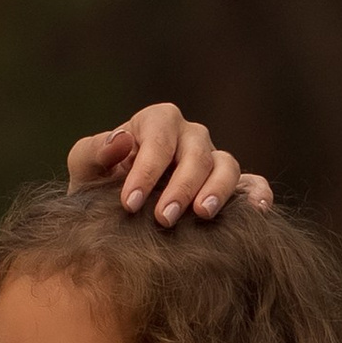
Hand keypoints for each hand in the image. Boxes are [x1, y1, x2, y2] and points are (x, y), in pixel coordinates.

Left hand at [67, 104, 273, 228]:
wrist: (115, 218)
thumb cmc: (98, 186)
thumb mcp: (85, 168)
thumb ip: (93, 151)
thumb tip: (122, 140)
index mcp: (156, 122)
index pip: (158, 137)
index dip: (145, 169)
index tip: (129, 203)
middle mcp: (189, 136)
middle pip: (196, 152)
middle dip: (180, 186)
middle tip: (163, 220)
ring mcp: (213, 160)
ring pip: (227, 165)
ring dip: (217, 190)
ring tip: (202, 215)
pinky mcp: (232, 186)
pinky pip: (252, 183)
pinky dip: (257, 193)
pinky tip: (255, 211)